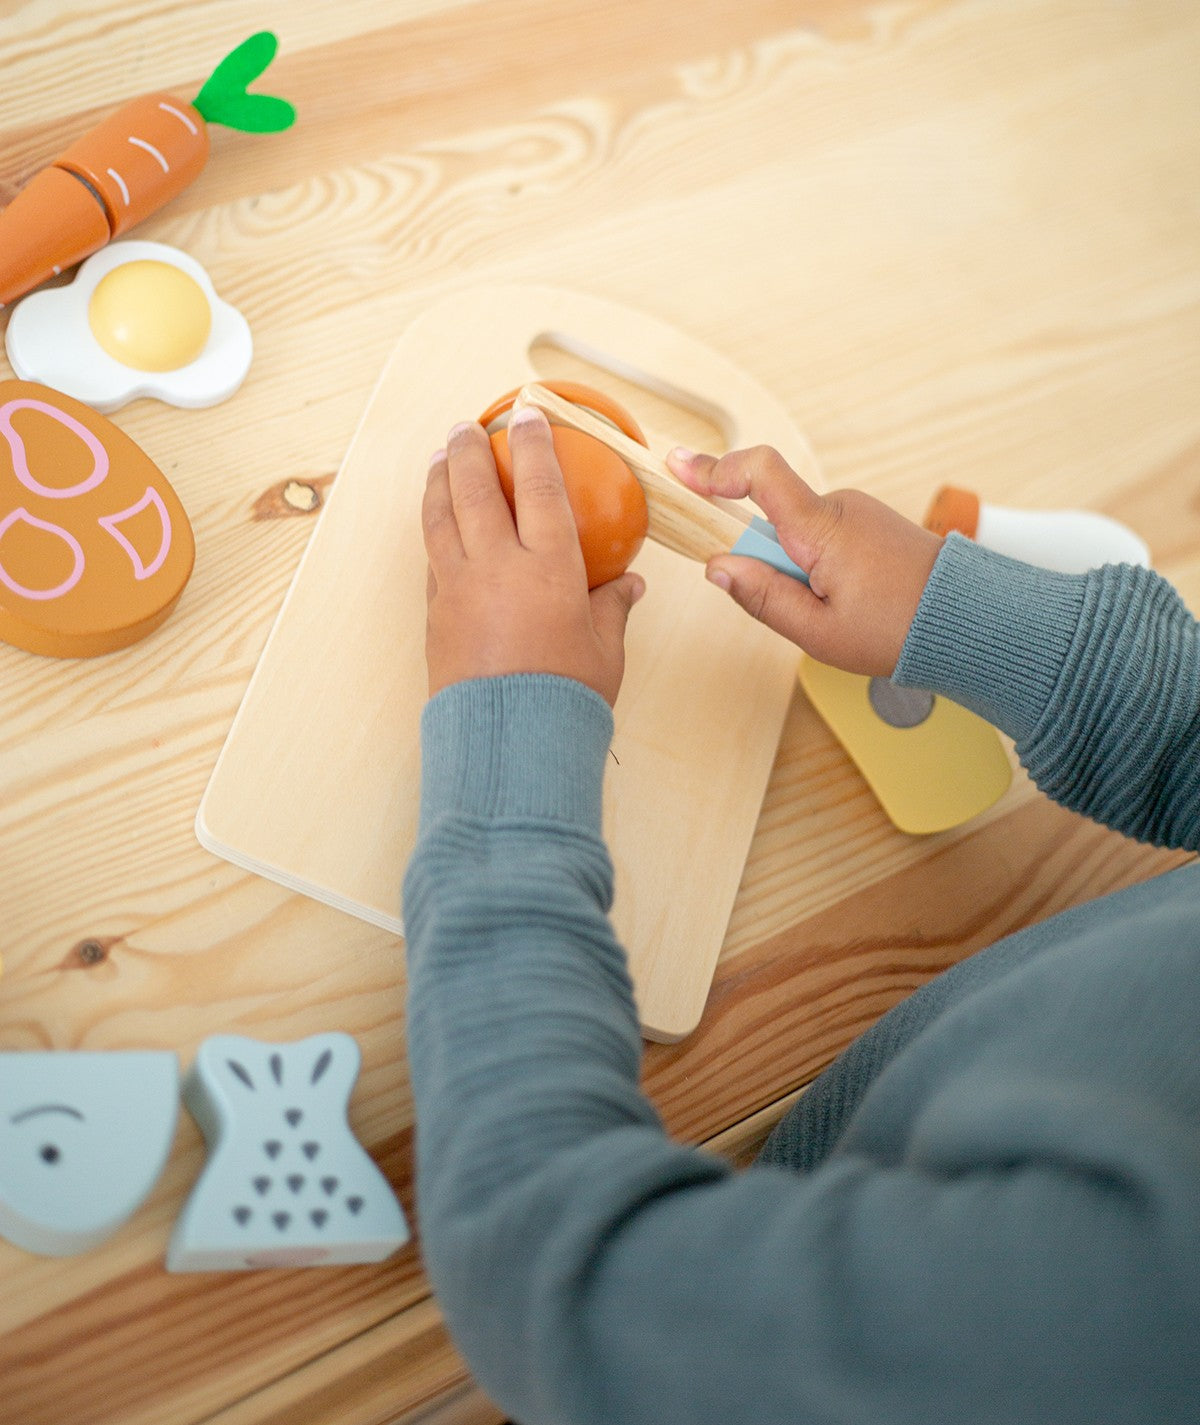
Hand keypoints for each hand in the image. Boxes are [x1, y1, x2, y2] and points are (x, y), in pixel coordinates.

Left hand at [422, 408, 644, 706]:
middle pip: (476, 490)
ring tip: (438, 460)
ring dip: (438, 482)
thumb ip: (611, 609)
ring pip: (440, 519)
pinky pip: (432, 561)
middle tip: (465, 426)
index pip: (540, 488)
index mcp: (548, 568)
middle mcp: (497, 568)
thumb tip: (628, 587)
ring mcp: (458, 589)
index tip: (525, 414)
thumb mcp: (604, 651)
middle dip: (469, 450)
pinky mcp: (434, 615)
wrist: (510, 745)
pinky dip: (434, 533)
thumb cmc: (567, 697)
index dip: (532, 445)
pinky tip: (438, 527)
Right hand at [667, 445, 942, 676]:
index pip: (759, 473)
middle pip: (771, 518)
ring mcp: (857, 511)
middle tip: (804, 610)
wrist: (970, 620)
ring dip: (799, 571)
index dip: (714, 469)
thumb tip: (716, 567)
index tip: (680, 469)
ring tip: (840, 611)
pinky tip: (850, 601)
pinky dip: (820, 567)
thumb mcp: (818, 631)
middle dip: (768, 563)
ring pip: (798, 534)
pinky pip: (823, 538)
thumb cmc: (899, 630)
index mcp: (821, 528)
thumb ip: (761, 597)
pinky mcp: (869, 522)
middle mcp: (839, 507)